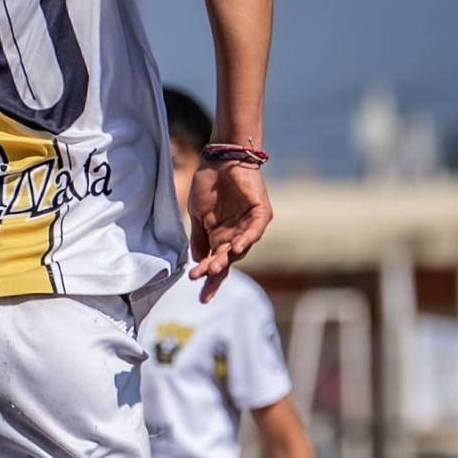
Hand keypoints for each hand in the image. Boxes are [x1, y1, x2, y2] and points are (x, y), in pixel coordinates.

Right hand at [186, 161, 271, 300]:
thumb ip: (198, 239)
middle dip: (214, 272)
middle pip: (227, 261)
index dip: (209, 280)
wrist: (221, 158)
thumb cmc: (208, 184)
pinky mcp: (260, 214)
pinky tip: (235, 249)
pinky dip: (246, 240)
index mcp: (220, 238)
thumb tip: (198, 262)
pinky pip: (255, 231)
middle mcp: (236, 236)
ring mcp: (249, 226)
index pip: (215, 264)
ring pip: (239, 249)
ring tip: (214, 268)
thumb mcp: (197, 215)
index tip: (201, 298)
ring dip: (227, 258)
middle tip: (202, 280)